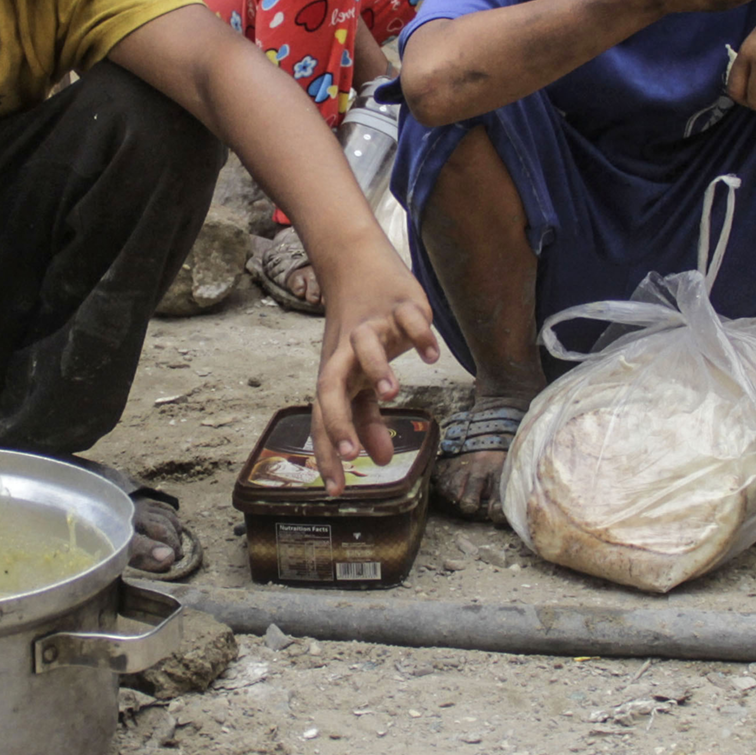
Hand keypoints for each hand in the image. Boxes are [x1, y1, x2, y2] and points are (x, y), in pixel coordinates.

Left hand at [311, 245, 441, 493]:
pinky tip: (432, 356)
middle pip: (330, 385)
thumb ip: (366, 419)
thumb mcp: (360, 377)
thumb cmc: (358, 330)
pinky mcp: (397, 304)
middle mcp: (347, 352)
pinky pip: (407, 319)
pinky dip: (420, 334)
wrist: (355, 263)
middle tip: (351, 453)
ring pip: (365, 347)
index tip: (334, 491)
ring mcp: (372, 326)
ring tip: (393, 393)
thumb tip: (380, 461)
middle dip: (339, 420)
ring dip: (377, 369)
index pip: (323, 418)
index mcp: (337, 373)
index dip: (326, 454)